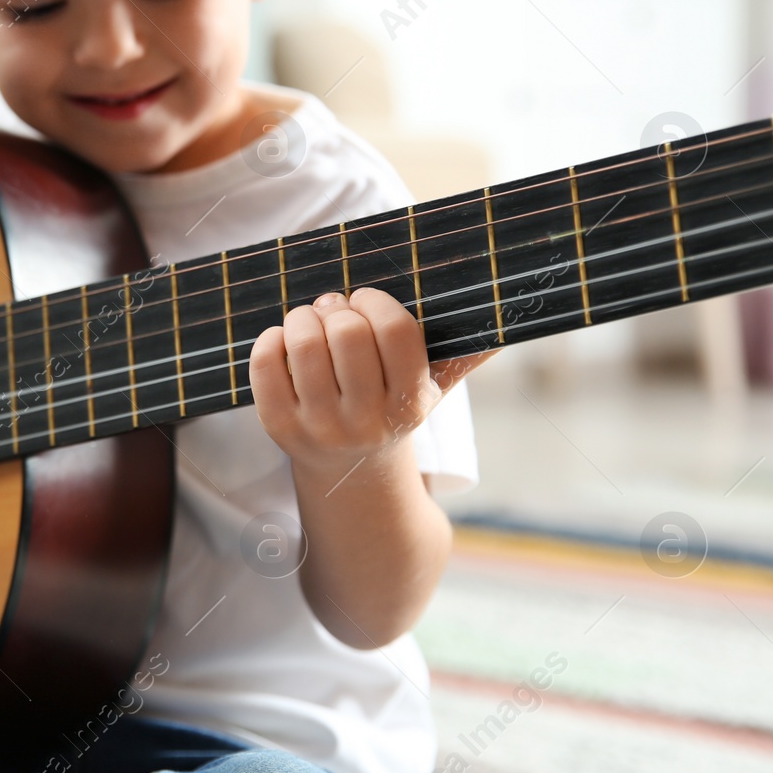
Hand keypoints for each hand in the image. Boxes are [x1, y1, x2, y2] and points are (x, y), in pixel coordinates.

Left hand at [248, 288, 490, 466]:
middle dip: (337, 307)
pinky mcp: (280, 429)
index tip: (367, 299)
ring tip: (310, 320)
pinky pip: (264, 367)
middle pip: (347, 334)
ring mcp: (321, 428)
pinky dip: (269, 339)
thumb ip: (465, 356)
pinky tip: (282, 338)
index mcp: (410, 403)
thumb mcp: (431, 389)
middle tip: (335, 309)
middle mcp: (366, 420)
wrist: (351, 473)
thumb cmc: (392, 408)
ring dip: (302, 316)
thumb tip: (507, 327)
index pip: (397, 332)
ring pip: (303, 344)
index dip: (376, 301)